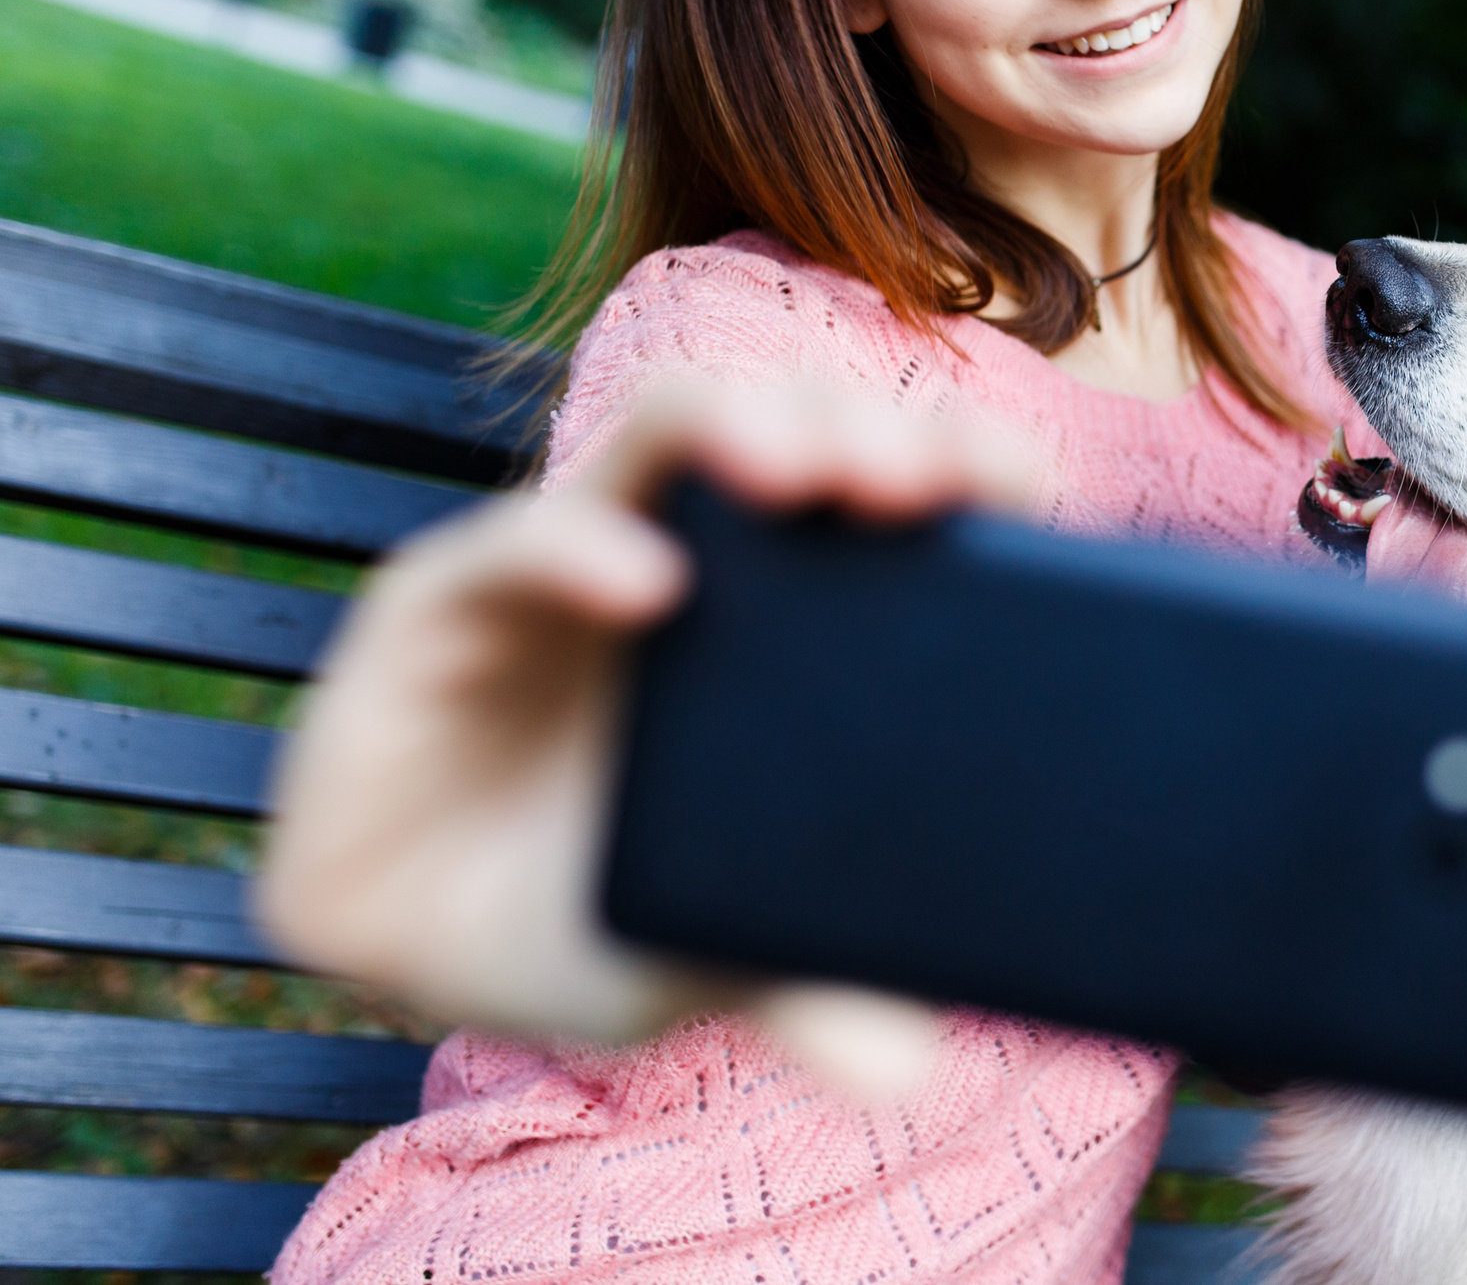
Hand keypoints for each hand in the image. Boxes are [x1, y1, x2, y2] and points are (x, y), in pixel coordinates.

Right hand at [257, 385, 1029, 1096]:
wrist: (418, 958)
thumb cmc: (599, 914)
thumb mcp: (717, 958)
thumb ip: (811, 989)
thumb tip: (911, 1072)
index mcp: (783, 615)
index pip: (890, 492)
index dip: (960, 466)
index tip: (1018, 490)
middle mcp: (689, 557)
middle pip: (796, 429)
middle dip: (863, 427)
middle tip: (914, 481)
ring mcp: (567, 560)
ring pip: (667, 432)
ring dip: (745, 426)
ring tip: (805, 479)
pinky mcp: (444, 599)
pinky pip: (513, 543)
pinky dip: (581, 548)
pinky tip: (646, 584)